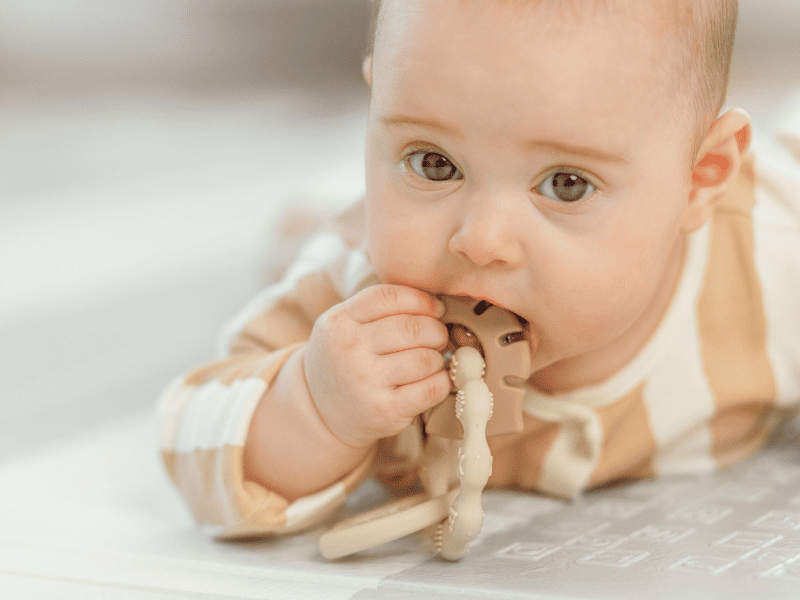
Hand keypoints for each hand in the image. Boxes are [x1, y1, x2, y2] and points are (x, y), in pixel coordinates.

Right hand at [303, 285, 450, 447]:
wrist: (317, 410)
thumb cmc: (343, 359)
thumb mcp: (343, 325)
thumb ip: (378, 309)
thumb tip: (435, 303)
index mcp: (340, 321)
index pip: (389, 297)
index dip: (422, 299)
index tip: (437, 309)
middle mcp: (349, 349)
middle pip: (411, 328)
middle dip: (436, 330)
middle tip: (439, 337)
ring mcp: (366, 382)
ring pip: (424, 359)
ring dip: (438, 358)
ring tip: (432, 360)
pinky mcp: (384, 410)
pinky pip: (430, 389)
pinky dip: (441, 381)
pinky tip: (435, 379)